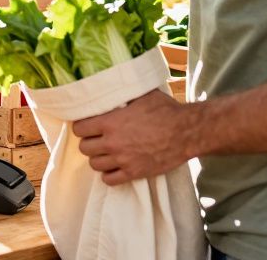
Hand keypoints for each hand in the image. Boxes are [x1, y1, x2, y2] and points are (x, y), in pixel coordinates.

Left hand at [73, 89, 192, 184]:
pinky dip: (109, 174)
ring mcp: (123, 159)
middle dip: (89, 142)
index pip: (79, 128)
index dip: (82, 127)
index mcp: (110, 122)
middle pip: (84, 148)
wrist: (187, 132)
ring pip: (95, 164)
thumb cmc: (166, 110)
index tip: (87, 126)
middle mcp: (112, 142)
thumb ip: (123, 95)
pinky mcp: (134, 173)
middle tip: (97, 139)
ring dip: (98, 158)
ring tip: (106, 153)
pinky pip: (109, 180)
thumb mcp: (141, 95)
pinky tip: (115, 167)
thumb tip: (114, 86)